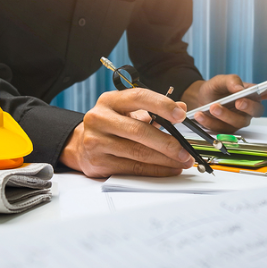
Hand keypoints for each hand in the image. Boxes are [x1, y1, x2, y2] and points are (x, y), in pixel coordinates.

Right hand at [59, 88, 194, 177]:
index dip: (162, 105)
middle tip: (185, 149)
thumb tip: (181, 106)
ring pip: (138, 153)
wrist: (81, 145)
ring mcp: (96, 141)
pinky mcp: (98, 162)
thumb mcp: (128, 111)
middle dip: (167, 142)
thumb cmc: (111, 125)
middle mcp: (99, 118)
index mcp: (109, 100)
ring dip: (165, 159)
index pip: (138, 97)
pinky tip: (169, 169)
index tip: (181, 114)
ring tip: (182, 161)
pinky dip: (155, 170)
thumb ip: (154, 109)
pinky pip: (133, 168)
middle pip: (139, 131)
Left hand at [183, 75, 266, 132]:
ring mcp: (238, 121)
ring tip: (212, 106)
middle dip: (248, 107)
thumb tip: (239, 87)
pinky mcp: (226, 131)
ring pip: (237, 122)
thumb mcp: (220, 80)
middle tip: (238, 101)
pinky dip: (209, 121)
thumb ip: (231, 81)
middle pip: (256, 112)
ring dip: (224, 115)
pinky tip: (200, 114)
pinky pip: (220, 128)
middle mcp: (249, 110)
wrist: (197, 100)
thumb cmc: (214, 89)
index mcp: (253, 95)